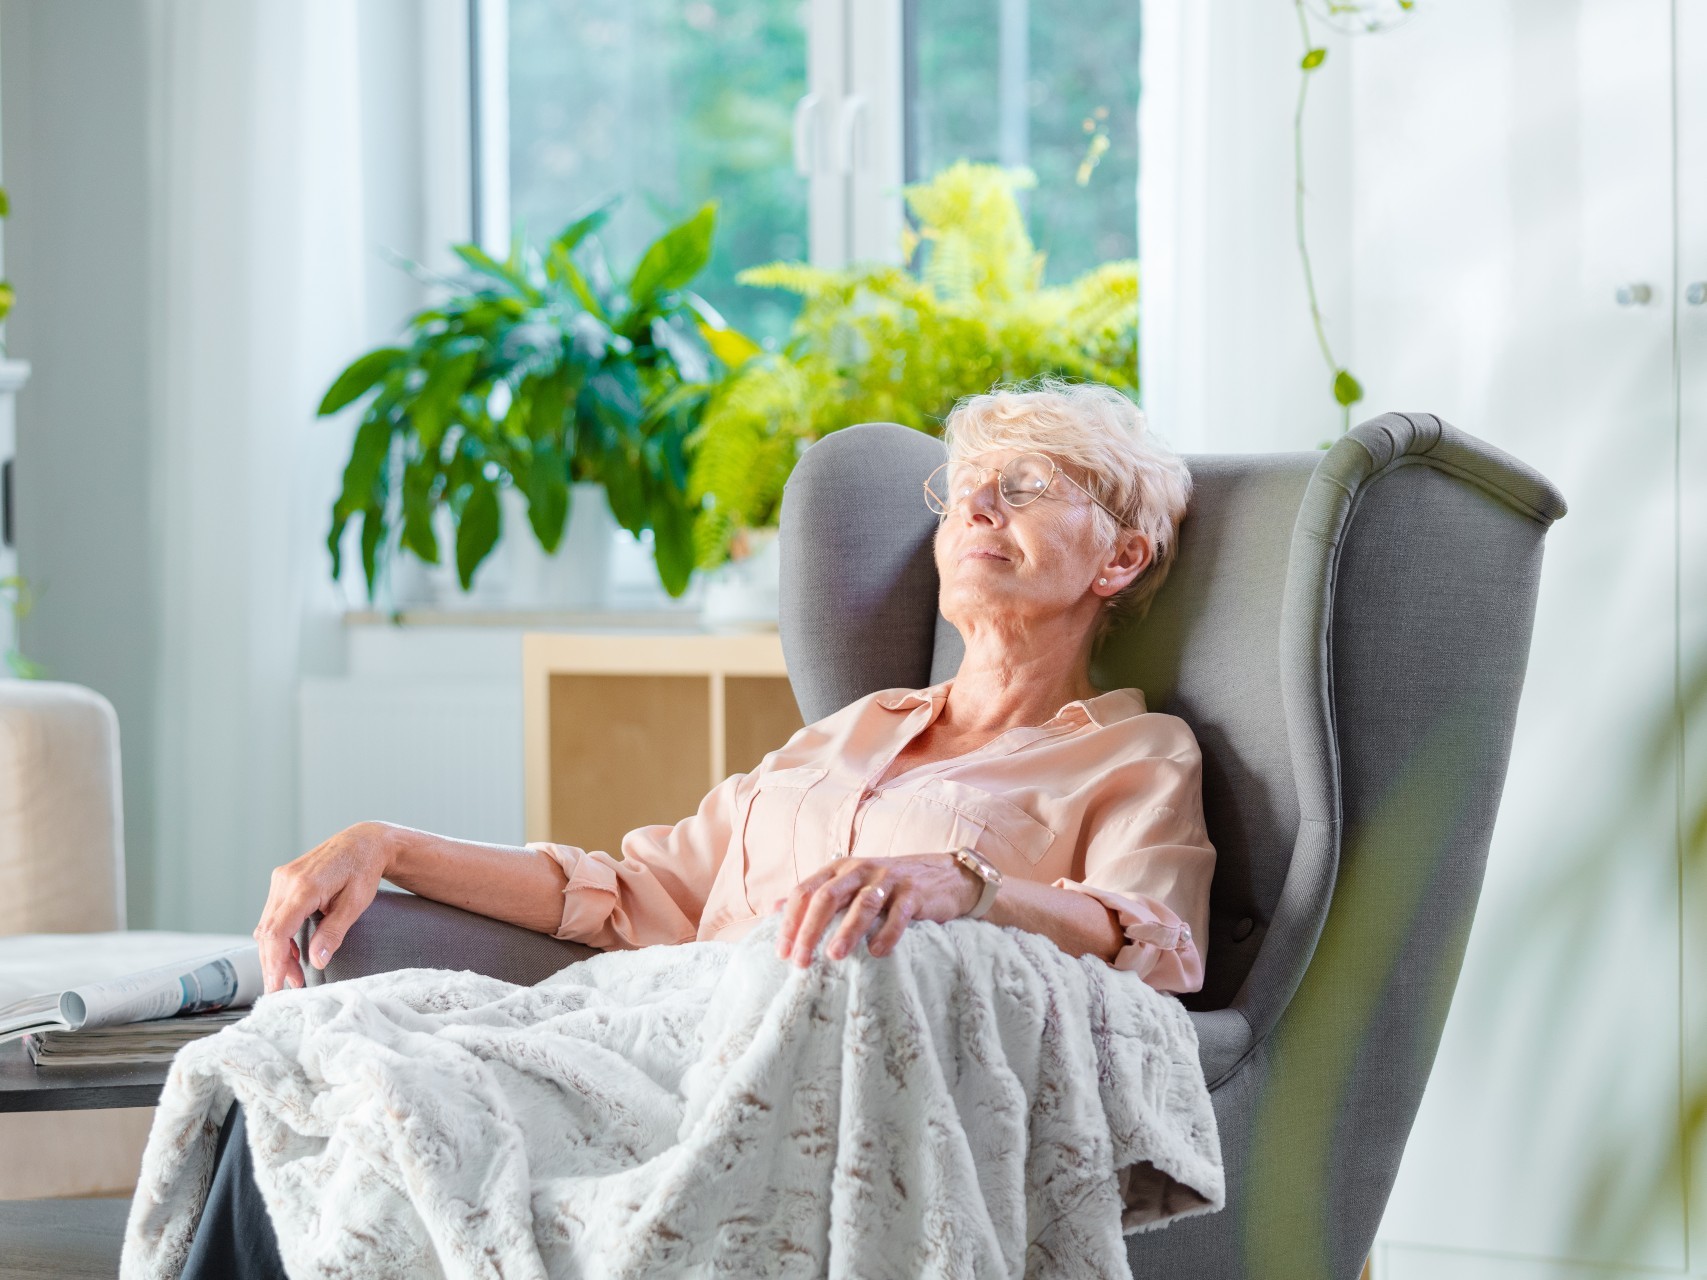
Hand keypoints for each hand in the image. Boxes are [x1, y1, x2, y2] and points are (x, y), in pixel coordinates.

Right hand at [252, 821, 395, 993]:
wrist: (363, 841)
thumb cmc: (363, 870)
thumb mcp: (356, 904)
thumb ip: (334, 932)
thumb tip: (317, 961)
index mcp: (304, 886)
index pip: (277, 931)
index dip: (274, 962)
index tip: (275, 986)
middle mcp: (285, 881)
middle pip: (267, 932)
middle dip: (274, 963)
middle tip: (287, 988)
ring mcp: (281, 879)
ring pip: (267, 925)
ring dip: (276, 952)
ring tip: (294, 976)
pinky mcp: (282, 881)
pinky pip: (273, 915)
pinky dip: (278, 936)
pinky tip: (293, 953)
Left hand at [773, 853, 981, 967]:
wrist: (945, 875)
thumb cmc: (887, 886)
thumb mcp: (848, 884)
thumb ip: (813, 895)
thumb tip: (772, 908)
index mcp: (839, 868)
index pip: (805, 891)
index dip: (789, 921)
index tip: (781, 953)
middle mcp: (860, 869)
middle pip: (827, 897)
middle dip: (810, 930)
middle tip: (800, 961)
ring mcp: (888, 879)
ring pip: (862, 903)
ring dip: (846, 931)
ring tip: (834, 956)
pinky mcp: (914, 892)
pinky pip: (898, 913)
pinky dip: (887, 933)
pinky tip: (878, 952)